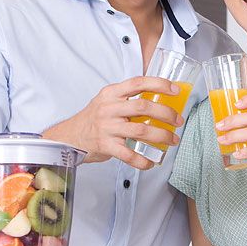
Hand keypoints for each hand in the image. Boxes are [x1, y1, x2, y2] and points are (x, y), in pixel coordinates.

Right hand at [44, 76, 182, 169]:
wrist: (68, 137)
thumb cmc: (93, 119)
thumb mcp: (106, 101)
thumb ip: (127, 98)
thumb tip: (159, 99)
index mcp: (111, 93)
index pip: (138, 82)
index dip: (159, 84)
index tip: (175, 89)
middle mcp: (109, 108)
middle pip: (143, 106)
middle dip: (166, 113)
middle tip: (178, 121)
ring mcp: (107, 127)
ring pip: (141, 130)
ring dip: (162, 136)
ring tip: (172, 140)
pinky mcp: (105, 146)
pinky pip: (129, 155)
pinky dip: (143, 160)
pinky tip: (151, 162)